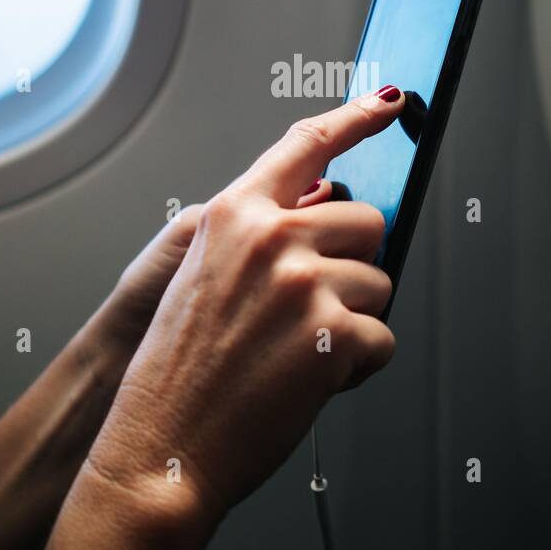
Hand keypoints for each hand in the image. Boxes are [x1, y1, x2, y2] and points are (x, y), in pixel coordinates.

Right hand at [85, 88, 404, 528]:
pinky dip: (358, 367)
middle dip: (354, 267)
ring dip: (355, 321)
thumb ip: (259, 235)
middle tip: (313, 310)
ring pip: (380, 284)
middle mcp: (272, 237)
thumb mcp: (198, 275)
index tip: (389, 102)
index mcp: (234, 216)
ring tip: (299, 353)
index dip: (355, 118)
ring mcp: (305, 282)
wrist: (162, 447)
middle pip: (367, 222)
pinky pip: (383, 339)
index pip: (305, 146)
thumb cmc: (176, 373)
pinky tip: (310, 382)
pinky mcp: (333, 333)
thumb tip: (325, 208)